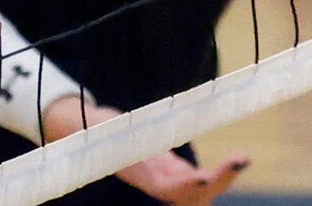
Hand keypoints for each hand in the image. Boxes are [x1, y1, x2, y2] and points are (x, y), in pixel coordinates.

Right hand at [57, 98, 249, 202]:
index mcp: (137, 171)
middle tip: (240, 159)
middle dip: (216, 182)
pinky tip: (237, 162)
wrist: (90, 138)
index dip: (183, 184)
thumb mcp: (93, 125)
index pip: (164, 185)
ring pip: (197, 192)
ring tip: (241, 159)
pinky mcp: (173, 171)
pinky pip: (198, 181)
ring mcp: (166, 178)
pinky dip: (219, 174)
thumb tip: (70, 117)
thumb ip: (91, 124)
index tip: (201, 177)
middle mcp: (154, 180)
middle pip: (189, 194)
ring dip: (221, 179)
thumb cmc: (89, 129)